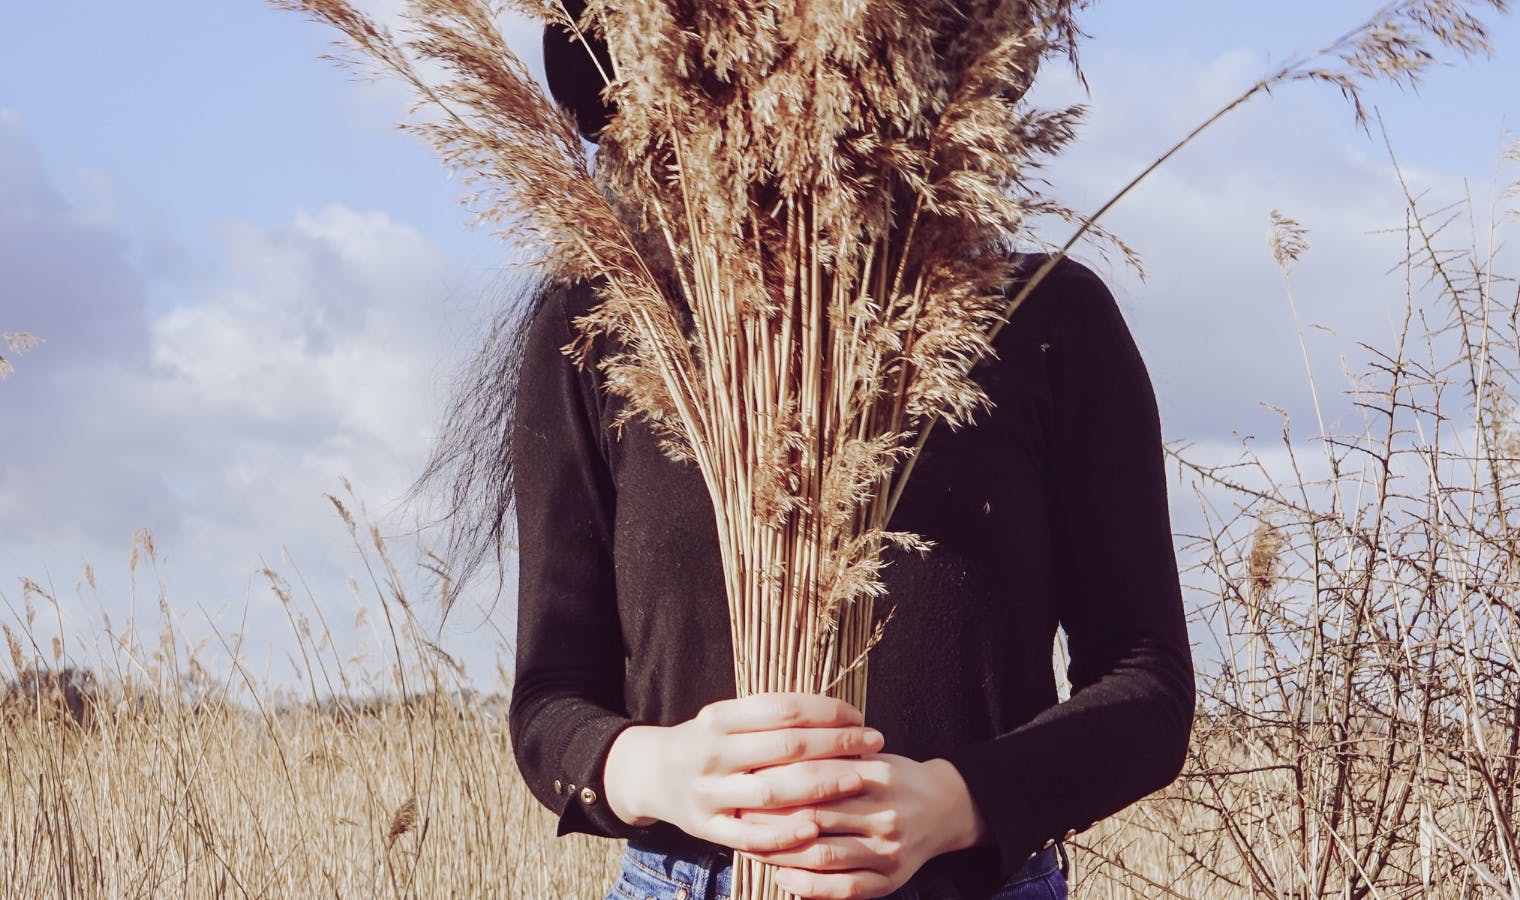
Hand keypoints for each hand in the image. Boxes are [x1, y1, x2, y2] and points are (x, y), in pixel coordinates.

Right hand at [602, 692, 886, 853]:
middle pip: (785, 747)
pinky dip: (784, 834)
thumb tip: (833, 712)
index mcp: (719, 718)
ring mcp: (708, 793)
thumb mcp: (726, 718)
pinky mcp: (707, 829)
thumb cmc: (706, 742)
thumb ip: (769, 716)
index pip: (783, 709)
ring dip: (822, 786)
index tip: (859, 717)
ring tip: (859, 778)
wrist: (650, 774)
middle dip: (837, 744)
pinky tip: (815, 828)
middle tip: (874, 742)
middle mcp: (712, 753)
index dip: (827, 712)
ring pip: (773, 791)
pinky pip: (750, 836)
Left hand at [737, 754, 987, 899]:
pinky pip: (841, 889)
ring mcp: (888, 852)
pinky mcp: (889, 881)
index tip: (745, 783)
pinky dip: (806, 885)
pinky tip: (781, 875)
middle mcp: (885, 816)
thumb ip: (827, 758)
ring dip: (779, 854)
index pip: (814, 780)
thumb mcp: (868, 756)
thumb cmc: (894, 777)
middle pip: (812, 820)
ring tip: (750, 845)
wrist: (946, 807)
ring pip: (821, 857)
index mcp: (877, 777)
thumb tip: (766, 759)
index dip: (775, 784)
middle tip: (736, 816)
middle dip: (769, 820)